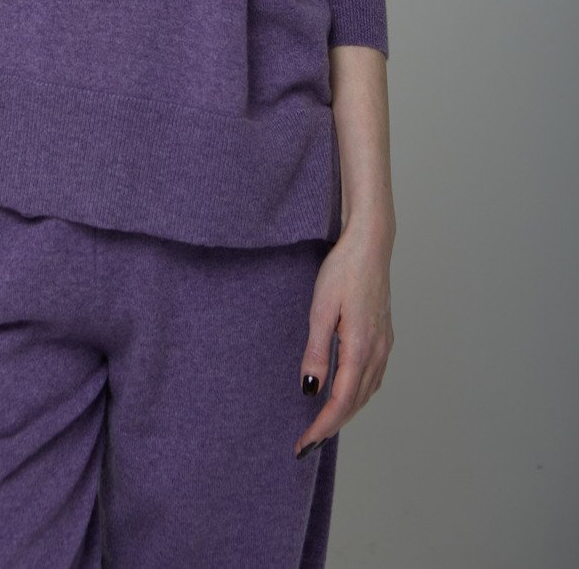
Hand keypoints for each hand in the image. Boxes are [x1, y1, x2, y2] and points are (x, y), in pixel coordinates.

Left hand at [294, 218, 394, 458]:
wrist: (370, 244)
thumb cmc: (343, 270)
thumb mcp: (321, 309)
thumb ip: (316, 351)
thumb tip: (310, 390)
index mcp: (361, 349)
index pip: (340, 402)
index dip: (322, 428)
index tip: (304, 444)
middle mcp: (378, 352)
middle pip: (355, 403)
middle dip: (331, 426)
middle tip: (307, 443)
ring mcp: (385, 345)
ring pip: (366, 393)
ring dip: (346, 412)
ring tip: (323, 424)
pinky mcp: (385, 336)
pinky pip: (373, 378)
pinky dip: (358, 394)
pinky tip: (346, 392)